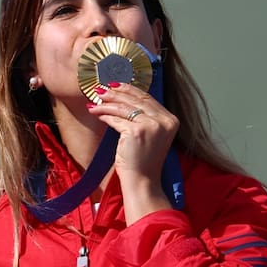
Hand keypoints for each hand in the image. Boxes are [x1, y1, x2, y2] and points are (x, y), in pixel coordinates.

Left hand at [87, 82, 178, 219]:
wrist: (143, 181)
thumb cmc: (143, 161)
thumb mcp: (150, 135)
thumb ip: (145, 117)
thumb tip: (124, 97)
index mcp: (171, 120)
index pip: (148, 98)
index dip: (130, 89)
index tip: (115, 85)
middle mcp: (164, 121)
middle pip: (136, 99)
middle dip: (116, 93)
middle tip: (101, 89)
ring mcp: (152, 125)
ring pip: (124, 108)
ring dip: (107, 103)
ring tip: (95, 101)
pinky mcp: (137, 131)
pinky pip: (116, 119)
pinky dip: (104, 115)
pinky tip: (96, 113)